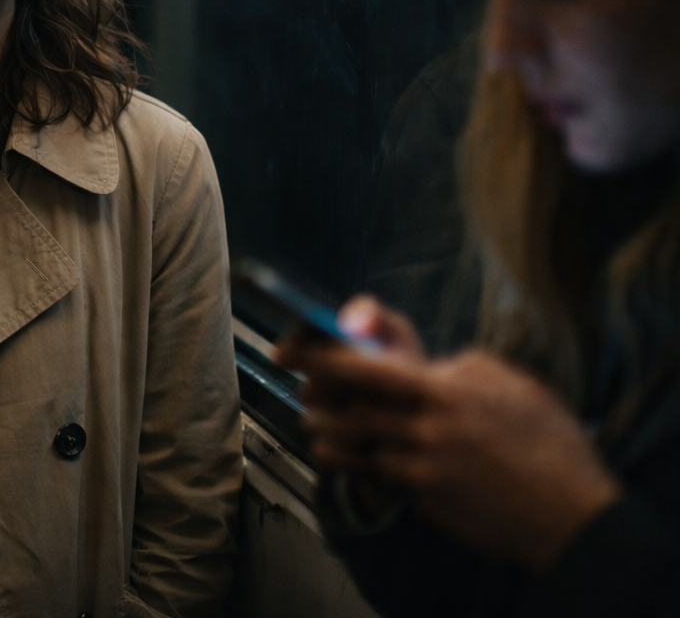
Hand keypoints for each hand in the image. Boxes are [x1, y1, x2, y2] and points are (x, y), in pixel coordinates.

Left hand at [280, 314, 619, 572]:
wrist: (573, 516)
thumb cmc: (549, 443)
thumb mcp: (511, 383)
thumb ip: (458, 367)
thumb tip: (423, 361)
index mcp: (448, 391)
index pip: (367, 368)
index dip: (321, 357)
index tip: (291, 349)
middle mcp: (430, 430)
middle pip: (352, 408)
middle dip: (317, 396)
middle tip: (300, 388)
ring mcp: (425, 470)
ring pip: (359, 447)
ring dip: (334, 435)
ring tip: (321, 425)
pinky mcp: (427, 502)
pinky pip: (385, 478)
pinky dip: (367, 466)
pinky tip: (357, 459)